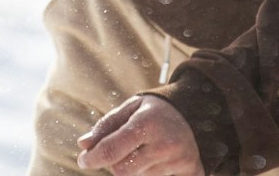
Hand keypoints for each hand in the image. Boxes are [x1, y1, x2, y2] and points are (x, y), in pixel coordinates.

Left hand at [76, 95, 203, 175]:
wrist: (195, 113)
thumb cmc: (155, 112)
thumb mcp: (130, 108)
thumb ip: (106, 126)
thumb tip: (83, 145)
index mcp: (148, 124)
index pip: (112, 150)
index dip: (92, 158)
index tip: (83, 160)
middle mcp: (165, 145)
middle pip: (122, 171)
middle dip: (114, 163)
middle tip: (120, 151)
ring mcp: (179, 162)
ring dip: (134, 168)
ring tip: (145, 151)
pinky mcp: (191, 173)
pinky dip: (151, 173)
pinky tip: (157, 161)